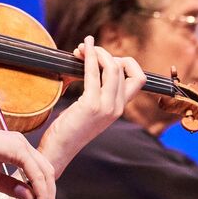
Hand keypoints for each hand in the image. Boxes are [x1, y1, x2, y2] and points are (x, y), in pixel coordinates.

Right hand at [0, 119, 56, 198]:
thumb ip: (11, 187)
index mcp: (17, 149)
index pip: (39, 171)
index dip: (43, 191)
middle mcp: (22, 144)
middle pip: (47, 172)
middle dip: (49, 195)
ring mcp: (21, 144)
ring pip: (44, 173)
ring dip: (47, 195)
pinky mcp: (17, 148)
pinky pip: (35, 173)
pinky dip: (40, 190)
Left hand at [37, 37, 146, 175]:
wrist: (59, 150)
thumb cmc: (69, 129)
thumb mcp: (90, 108)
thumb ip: (97, 89)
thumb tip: (90, 62)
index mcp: (120, 108)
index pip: (138, 78)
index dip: (125, 62)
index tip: (105, 59)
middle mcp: (118, 107)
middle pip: (123, 68)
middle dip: (105, 53)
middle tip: (85, 50)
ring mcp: (106, 107)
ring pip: (112, 67)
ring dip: (98, 52)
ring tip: (82, 48)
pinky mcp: (91, 105)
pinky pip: (93, 72)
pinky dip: (89, 56)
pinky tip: (81, 49)